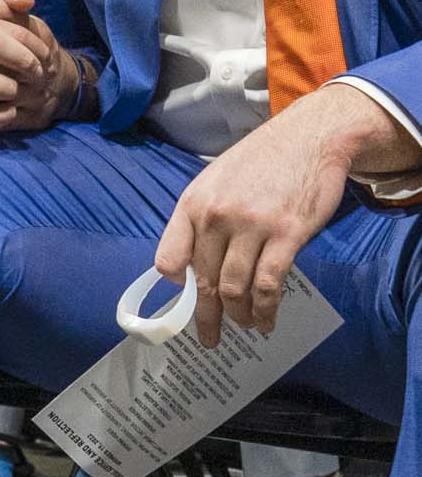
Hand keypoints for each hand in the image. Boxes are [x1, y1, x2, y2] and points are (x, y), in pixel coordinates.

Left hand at [154, 83, 385, 346]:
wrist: (309, 138)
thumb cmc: (261, 162)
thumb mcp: (216, 181)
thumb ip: (202, 218)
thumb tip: (193, 263)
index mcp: (192, 204)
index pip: (168, 257)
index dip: (176, 286)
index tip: (185, 300)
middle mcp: (215, 216)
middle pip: (204, 281)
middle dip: (206, 316)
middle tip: (210, 338)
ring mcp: (251, 226)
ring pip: (234, 288)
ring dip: (239, 316)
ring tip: (247, 326)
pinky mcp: (287, 235)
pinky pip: (269, 284)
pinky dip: (266, 309)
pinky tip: (268, 320)